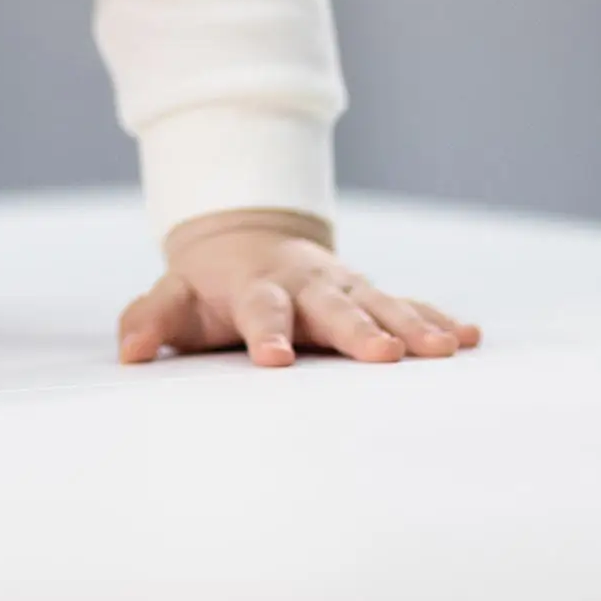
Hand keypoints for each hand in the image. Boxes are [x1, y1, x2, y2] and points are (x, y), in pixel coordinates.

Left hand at [119, 209, 481, 368]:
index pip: (261, 312)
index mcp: (256, 289)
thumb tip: (129, 353)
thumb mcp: (170, 298)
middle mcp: (307, 285)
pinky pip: (409, 304)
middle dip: (360, 331)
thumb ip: (149, 321)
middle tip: (386, 358)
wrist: (247, 240)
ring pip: (382, 304)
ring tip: (447, 350)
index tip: (275, 360)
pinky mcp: (370, 293)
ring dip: (414, 326)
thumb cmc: (206, 286)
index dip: (267, 334)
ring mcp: (344, 287)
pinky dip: (439, 318)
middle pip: (335, 309)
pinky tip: (471, 337)